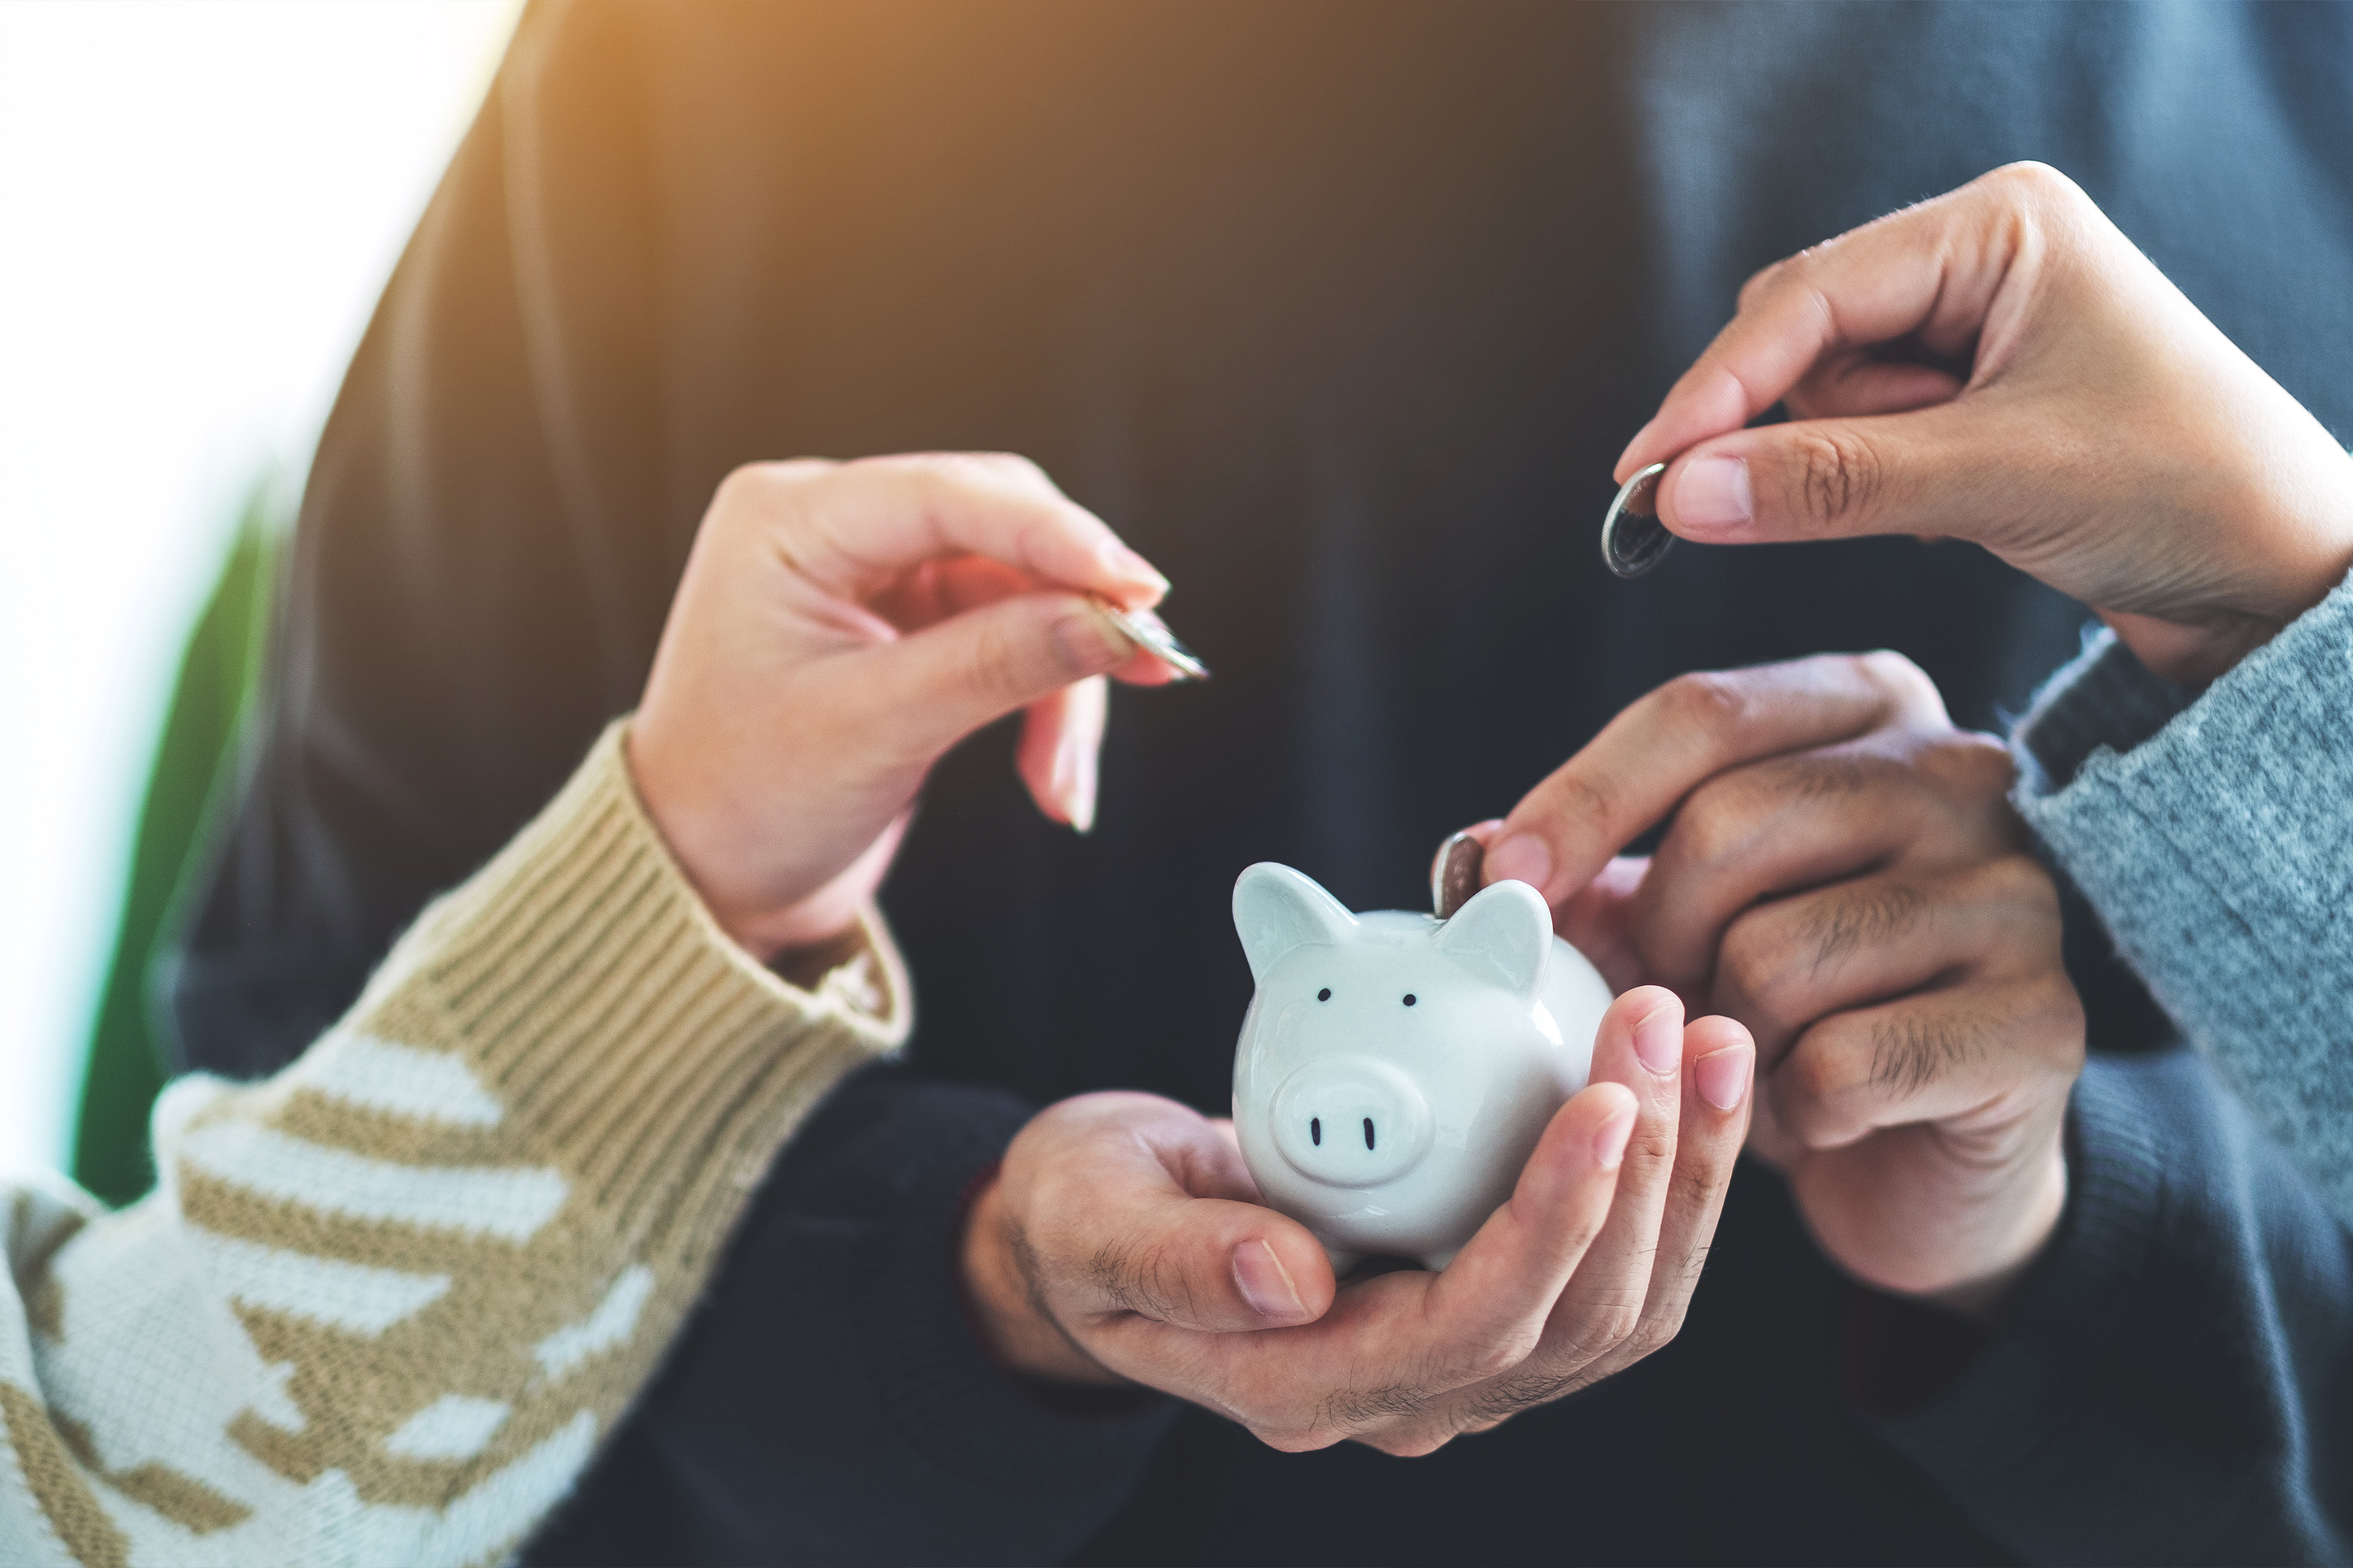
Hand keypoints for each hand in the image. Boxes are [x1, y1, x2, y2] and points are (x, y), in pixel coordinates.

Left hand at [628, 453, 1180, 958]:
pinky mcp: (911, 625)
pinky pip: (1012, 635)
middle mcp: (831, 526)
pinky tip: (1051, 777)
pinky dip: (1043, 700)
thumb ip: (996, 664)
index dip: (1058, 538)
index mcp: (788, 521)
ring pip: (1022, 591)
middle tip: (1149, 667)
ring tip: (1065, 781)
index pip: (949, 495)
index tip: (1139, 589)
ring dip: (1064, 680)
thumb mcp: (873, 731)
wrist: (702, 883)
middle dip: (1074, 611)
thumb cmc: (744, 804)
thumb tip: (1115, 624)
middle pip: (1002, 530)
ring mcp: (875, 574)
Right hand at [961, 986, 1754, 1452]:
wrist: (1108, 1223)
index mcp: (1308, 1385)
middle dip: (1647, 1172)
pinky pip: (1612, 1263)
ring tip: (1709, 1038)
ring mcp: (1458, 1362)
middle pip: (1576, 1319)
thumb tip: (1291, 1283)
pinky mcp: (1491, 1305)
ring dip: (1685, 1173)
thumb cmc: (1091, 1210)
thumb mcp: (1093, 1219)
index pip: (1471, 1327)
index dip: (1552, 1220)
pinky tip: (1684, 1074)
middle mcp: (1405, 1395)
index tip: (1601, 1097)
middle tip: (1668, 1023)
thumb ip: (1177, 1259)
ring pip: (1619, 1303)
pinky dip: (1666, 1172)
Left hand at [1478, 654, 2083, 1315]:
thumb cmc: (1785, 1007)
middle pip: (1730, 825)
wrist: (1920, 1153)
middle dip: (1657, 937)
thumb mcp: (1673, 919)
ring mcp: (2018, 894)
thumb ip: (1585, 873)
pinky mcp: (2045, 1022)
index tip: (1500, 884)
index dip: (1581, 800)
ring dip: (1724, 1038)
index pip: (1700, 713)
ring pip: (1780, 955)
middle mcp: (1963, 774)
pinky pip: (1845, 1063)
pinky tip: (1816, 1112)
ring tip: (1748, 1058)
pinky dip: (1794, 1108)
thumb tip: (1471, 855)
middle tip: (1665, 1003)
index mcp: (1866, 706)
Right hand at [1619, 161, 2352, 685]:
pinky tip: (1955, 509)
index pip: (1806, 298)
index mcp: (1998, 227)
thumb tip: (1680, 493)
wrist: (2284, 580)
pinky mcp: (1967, 399)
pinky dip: (1873, 488)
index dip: (1716, 389)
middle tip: (1807, 503)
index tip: (1646, 472)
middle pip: (1799, 339)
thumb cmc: (2190, 494)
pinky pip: (1857, 439)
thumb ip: (1827, 483)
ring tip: (1954, 503)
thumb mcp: (1997, 481)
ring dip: (1848, 467)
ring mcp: (1971, 328)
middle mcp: (1978, 258)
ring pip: (1819, 399)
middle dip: (1796, 429)